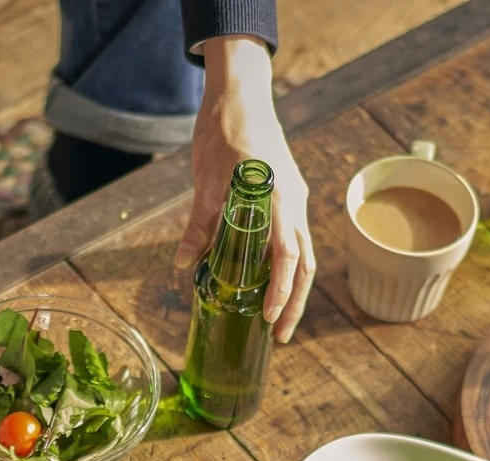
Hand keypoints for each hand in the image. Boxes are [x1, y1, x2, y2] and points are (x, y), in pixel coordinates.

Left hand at [175, 37, 314, 342]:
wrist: (240, 95)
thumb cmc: (224, 131)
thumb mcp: (205, 181)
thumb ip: (199, 224)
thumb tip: (184, 264)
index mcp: (278, 199)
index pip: (289, 256)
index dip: (282, 290)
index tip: (271, 318)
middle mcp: (294, 203)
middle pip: (305, 265)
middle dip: (294, 303)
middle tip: (280, 338)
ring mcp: (295, 200)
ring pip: (304, 255)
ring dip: (294, 290)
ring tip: (278, 322)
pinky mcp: (289, 197)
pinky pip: (295, 239)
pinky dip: (288, 268)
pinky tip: (271, 285)